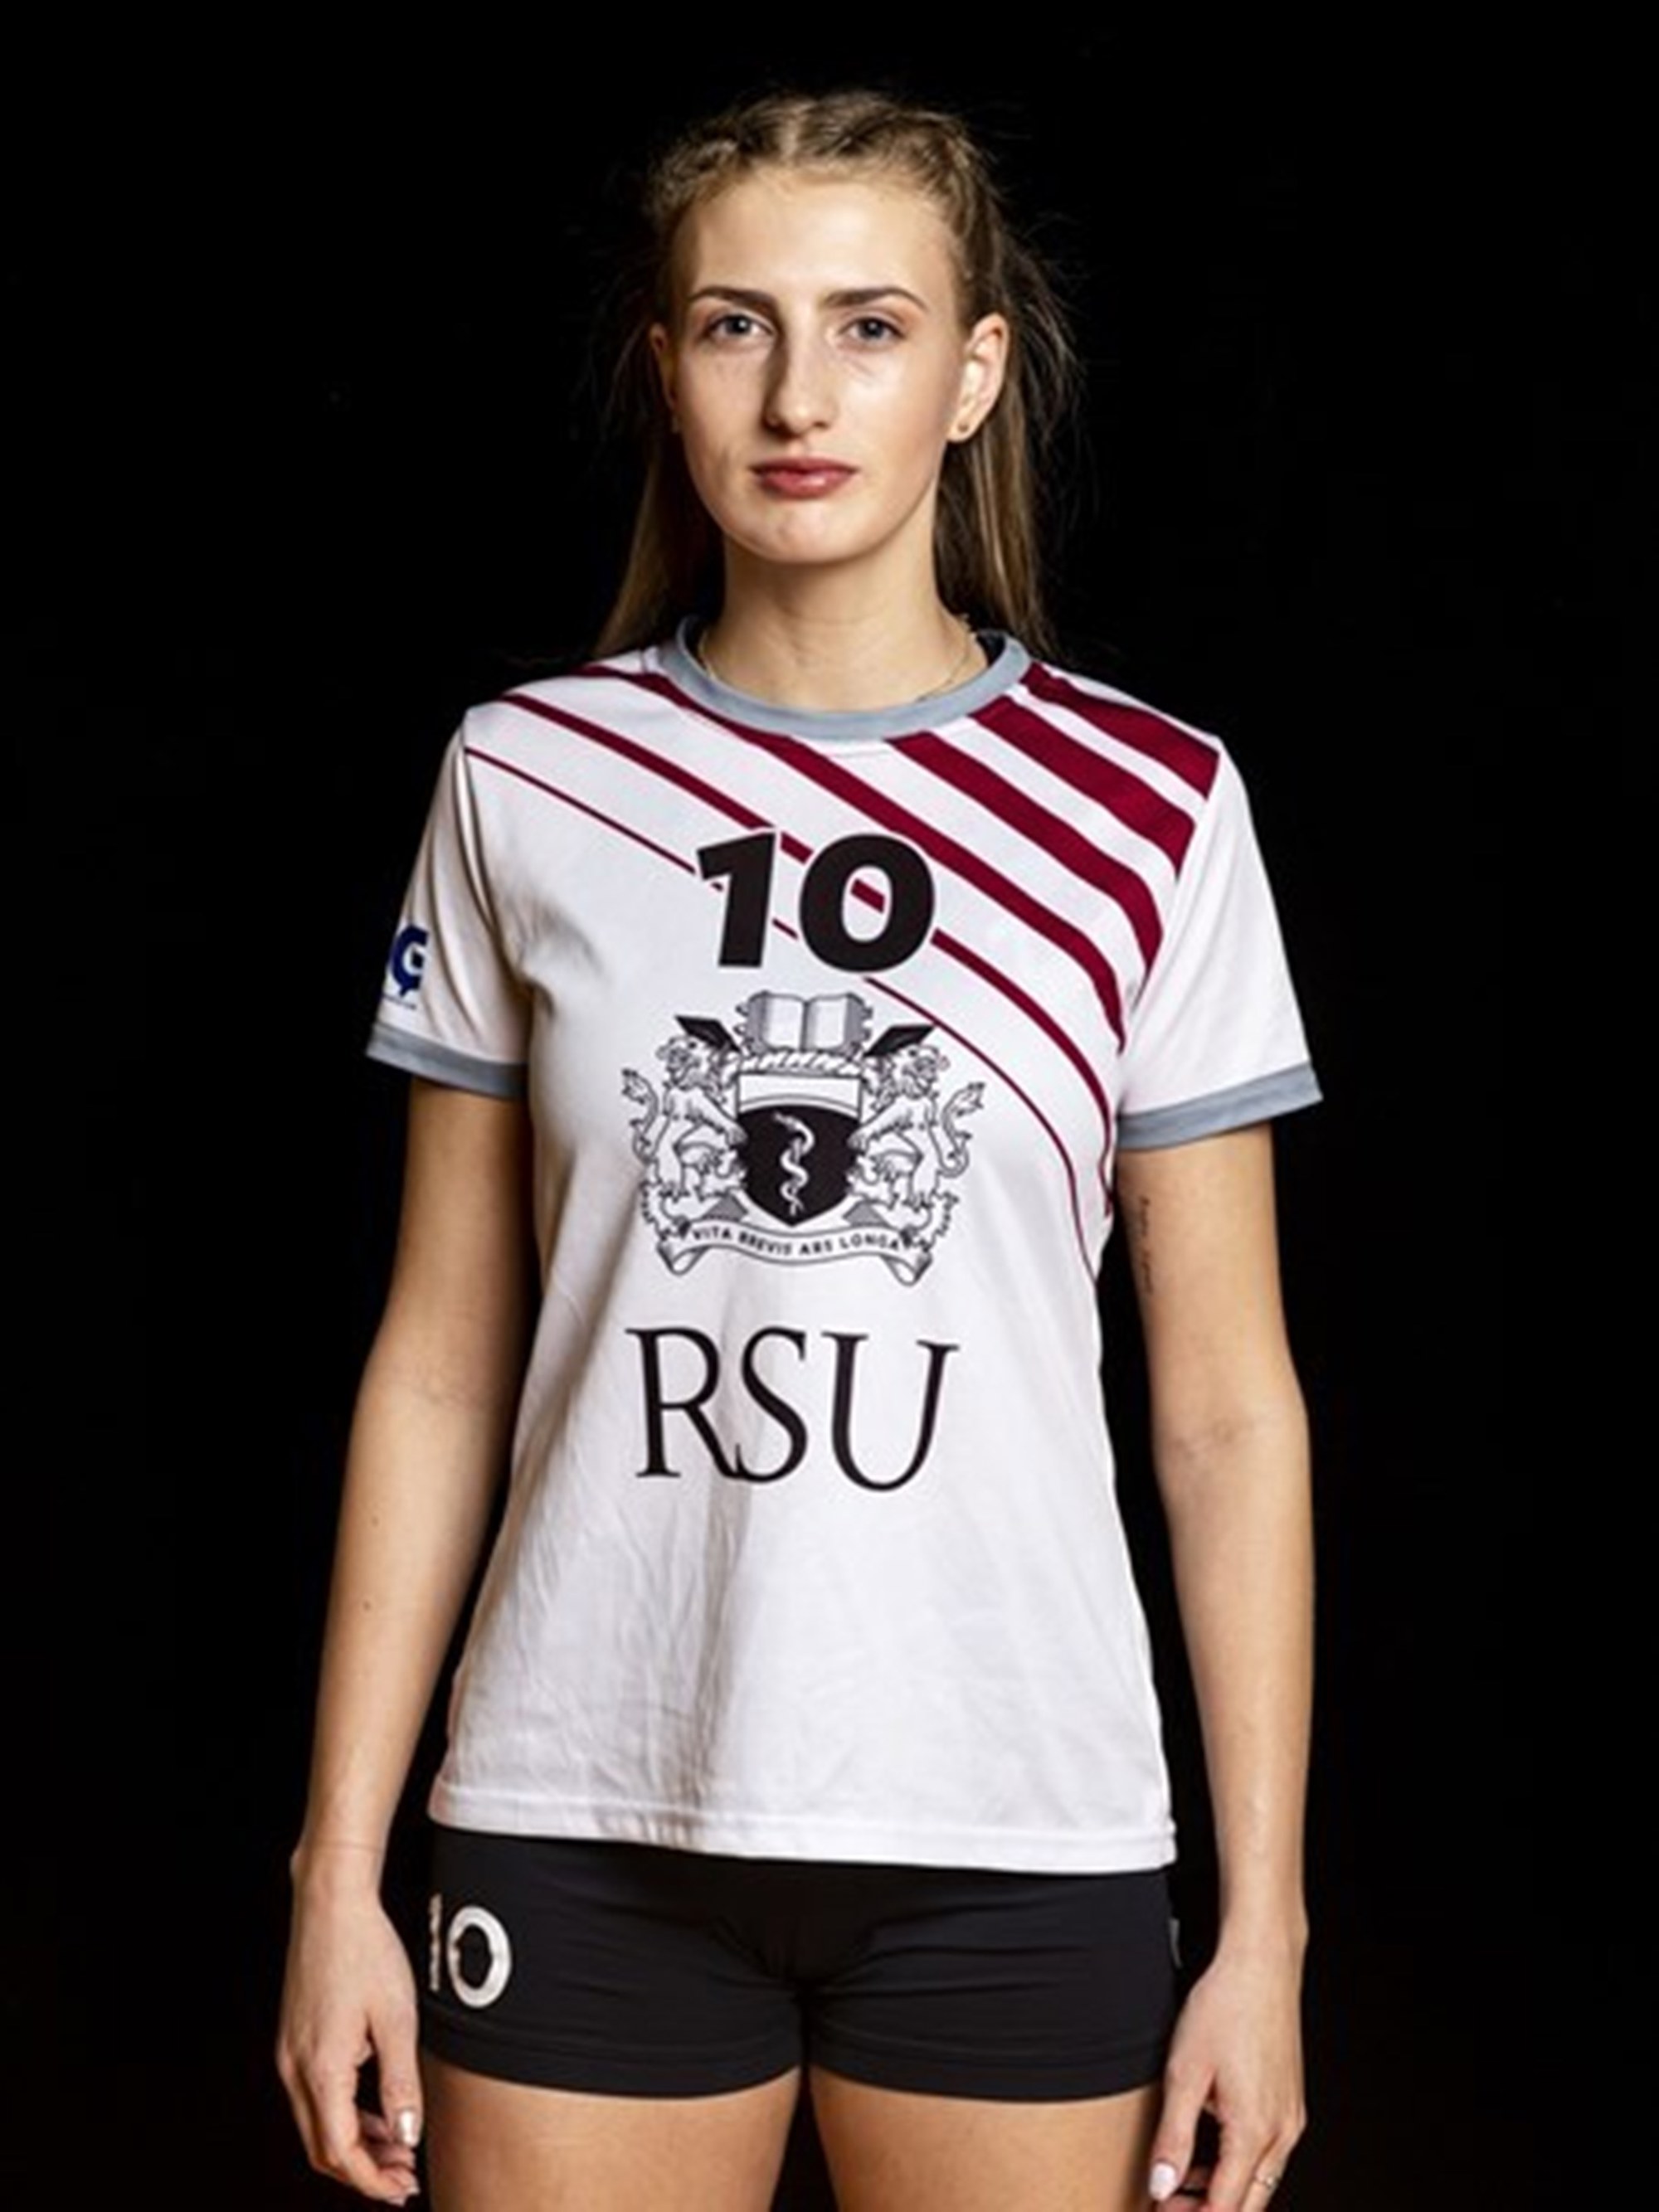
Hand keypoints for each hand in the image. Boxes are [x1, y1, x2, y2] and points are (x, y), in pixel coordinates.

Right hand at [276, 1867, 423, 2203]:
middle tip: (404, 2179)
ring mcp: (290, 2054)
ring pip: (317, 2124)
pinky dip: (344, 2115)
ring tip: (398, 2148)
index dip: (371, 2179)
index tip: (402, 2189)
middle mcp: (295, 2068)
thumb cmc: (365, 1950)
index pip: (340, 2152)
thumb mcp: (396, 2019)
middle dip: (363, 2171)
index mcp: (320, 2068)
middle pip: (322, 2148)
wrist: (330, 1904)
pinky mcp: (294, 2041)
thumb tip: (407, 2135)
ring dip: (355, 2144)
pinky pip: (314, 2097)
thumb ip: (401, 2082)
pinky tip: (375, 2112)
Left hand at [1147, 1939, 1305, 2209]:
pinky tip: (1206, 2155)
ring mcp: (1290, 2119)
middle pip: (1249, 2203)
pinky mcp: (1290, 2104)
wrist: (1261, 1965)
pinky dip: (1237, 2166)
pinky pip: (1266, 2154)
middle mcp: (1282, 2133)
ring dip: (1222, 2192)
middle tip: (1167, 2206)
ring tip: (1177, 2184)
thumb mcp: (1185, 2074)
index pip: (1226, 2207)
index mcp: (1255, 2131)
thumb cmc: (1224, 2009)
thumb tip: (1161, 2187)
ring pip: (1259, 2182)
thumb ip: (1174, 2138)